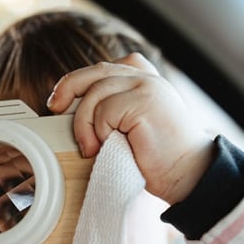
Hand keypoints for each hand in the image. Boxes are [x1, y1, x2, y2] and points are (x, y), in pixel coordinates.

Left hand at [46, 53, 214, 204]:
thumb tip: (74, 110)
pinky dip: (98, 130)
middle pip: (96, 72)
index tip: (60, 101)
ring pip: (96, 92)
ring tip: (89, 148)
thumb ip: (115, 110)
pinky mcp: (144, 101)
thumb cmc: (160, 160)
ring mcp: (147, 87)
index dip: (79, 80)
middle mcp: (147, 78)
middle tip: (55, 108)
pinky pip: (104, 110)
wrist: (188, 175)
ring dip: (84, 123)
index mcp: (146, 81)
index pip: (105, 68)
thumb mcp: (132, 127)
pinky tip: (104, 146)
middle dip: (68, 88)